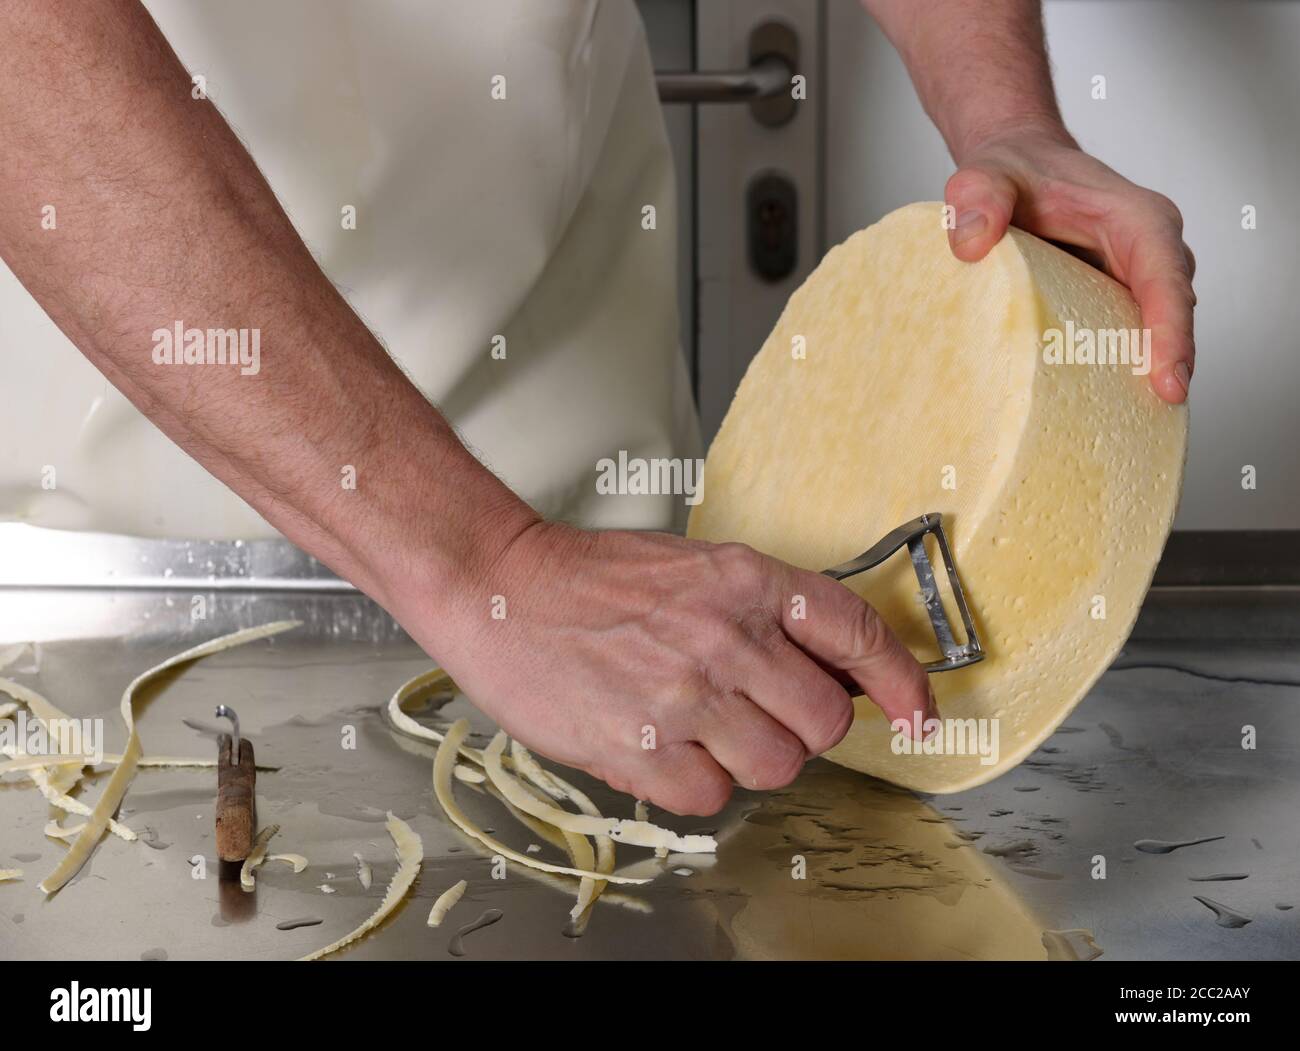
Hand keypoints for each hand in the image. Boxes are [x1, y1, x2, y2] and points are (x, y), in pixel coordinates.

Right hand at [428, 522, 935, 814]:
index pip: (855, 631)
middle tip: (761, 715)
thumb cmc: (587, 579)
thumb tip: (828, 673)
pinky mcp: (640, 746)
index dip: (902, 680)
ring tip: (700, 728)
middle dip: (803, 728)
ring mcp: (684, 693)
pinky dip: (692, 783)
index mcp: (745, 580)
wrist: (498, 587)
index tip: (918, 713)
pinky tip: (659, 746)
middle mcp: (725, 634)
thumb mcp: (692, 568)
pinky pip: (710, 796)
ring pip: (776, 766)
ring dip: (749, 759)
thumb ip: (762, 615)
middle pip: (824, 721)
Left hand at [943, 127, 1195, 403]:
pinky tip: (1101, 411)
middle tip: (1152, 416)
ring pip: (1157, 332)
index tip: (1167, 379)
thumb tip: (971, 244)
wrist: (1015, 165)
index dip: (1171, 330)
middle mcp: (1150, 250)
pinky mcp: (1117, 299)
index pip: (1165, 276)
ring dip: (1147, 376)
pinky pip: (1131, 338)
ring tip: (1131, 427)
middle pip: (1174, 314)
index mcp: (1136, 218)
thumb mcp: (984, 174)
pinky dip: (1122, 371)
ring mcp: (1137, 278)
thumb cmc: (1010, 169)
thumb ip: (977, 198)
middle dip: (1169, 365)